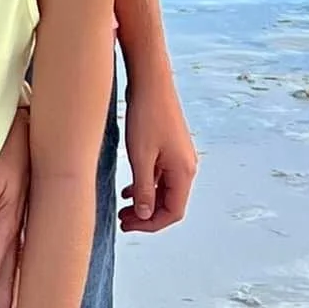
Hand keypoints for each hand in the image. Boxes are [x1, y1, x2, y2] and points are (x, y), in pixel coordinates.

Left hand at [0, 107, 28, 307]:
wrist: (31, 134)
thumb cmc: (3, 155)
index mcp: (6, 225)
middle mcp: (18, 229)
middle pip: (10, 275)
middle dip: (5, 304)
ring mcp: (24, 224)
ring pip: (18, 266)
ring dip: (15, 292)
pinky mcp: (25, 215)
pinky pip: (21, 251)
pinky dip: (18, 271)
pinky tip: (18, 280)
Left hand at [121, 71, 196, 231]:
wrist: (150, 81)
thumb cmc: (145, 116)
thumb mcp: (140, 157)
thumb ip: (144, 188)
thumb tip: (145, 215)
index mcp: (183, 172)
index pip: (173, 212)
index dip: (151, 225)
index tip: (128, 226)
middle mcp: (186, 166)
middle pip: (169, 203)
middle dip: (146, 216)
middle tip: (122, 221)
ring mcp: (179, 156)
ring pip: (164, 190)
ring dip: (145, 202)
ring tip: (122, 209)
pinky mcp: (169, 147)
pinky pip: (160, 175)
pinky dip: (146, 185)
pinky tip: (129, 189)